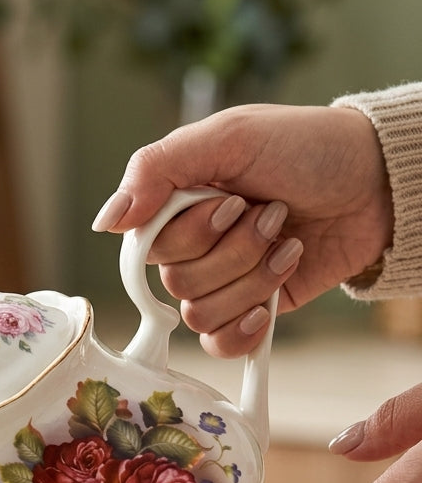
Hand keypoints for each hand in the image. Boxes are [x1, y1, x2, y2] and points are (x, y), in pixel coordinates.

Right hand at [92, 104, 393, 356]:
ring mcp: (222, 283)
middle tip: (273, 214)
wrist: (378, 182)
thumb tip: (105, 222)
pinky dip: (245, 329)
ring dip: (254, 278)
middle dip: (236, 250)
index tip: (233, 203)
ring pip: (201, 314)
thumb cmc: (306, 147)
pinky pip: (220, 345)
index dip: (191, 235)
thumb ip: (156, 169)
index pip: (148, 248)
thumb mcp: (229, 137)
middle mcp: (194, 247)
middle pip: (177, 283)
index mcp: (177, 206)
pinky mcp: (250, 313)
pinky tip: (270, 305)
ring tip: (287, 242)